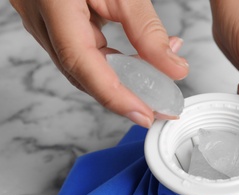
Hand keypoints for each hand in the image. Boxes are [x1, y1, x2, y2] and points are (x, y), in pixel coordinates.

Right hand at [10, 0, 188, 127]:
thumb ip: (147, 29)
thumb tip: (173, 68)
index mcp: (54, 5)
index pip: (83, 64)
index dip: (114, 96)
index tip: (143, 115)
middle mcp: (41, 20)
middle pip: (85, 74)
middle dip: (125, 96)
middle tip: (159, 107)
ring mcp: (43, 24)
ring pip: (85, 68)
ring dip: (122, 81)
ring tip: (156, 86)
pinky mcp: (54, 26)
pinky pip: (84, 55)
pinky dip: (113, 64)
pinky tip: (138, 63)